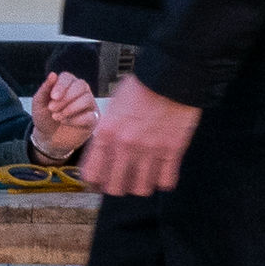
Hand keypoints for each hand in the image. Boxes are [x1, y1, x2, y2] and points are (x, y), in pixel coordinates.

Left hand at [28, 70, 97, 159]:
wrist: (49, 138)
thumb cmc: (44, 116)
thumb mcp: (39, 103)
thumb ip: (45, 89)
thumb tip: (53, 74)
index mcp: (66, 84)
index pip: (68, 77)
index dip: (61, 85)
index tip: (53, 97)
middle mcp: (80, 91)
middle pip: (81, 85)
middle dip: (66, 97)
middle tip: (52, 108)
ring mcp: (89, 104)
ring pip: (87, 99)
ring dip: (70, 108)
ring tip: (56, 116)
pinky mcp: (93, 119)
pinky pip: (90, 116)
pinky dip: (75, 119)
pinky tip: (64, 122)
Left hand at [77, 73, 200, 197]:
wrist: (168, 77)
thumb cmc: (140, 88)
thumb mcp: (112, 107)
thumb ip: (106, 132)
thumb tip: (103, 152)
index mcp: (106, 133)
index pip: (92, 174)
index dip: (94, 182)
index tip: (98, 183)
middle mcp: (125, 146)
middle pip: (115, 187)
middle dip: (116, 187)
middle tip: (122, 182)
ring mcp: (150, 151)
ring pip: (140, 189)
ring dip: (140, 186)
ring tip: (142, 178)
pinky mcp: (172, 151)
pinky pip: (165, 181)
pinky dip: (162, 181)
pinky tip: (161, 173)